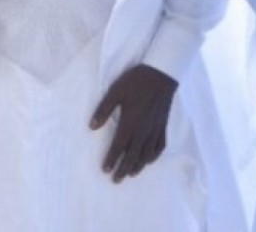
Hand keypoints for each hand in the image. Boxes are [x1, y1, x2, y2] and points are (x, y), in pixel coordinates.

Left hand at [89, 64, 178, 182]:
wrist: (161, 74)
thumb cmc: (136, 82)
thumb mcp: (115, 92)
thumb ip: (103, 110)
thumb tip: (91, 127)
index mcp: (129, 123)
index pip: (118, 147)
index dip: (112, 160)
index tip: (105, 171)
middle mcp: (143, 130)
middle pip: (132, 156)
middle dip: (123, 169)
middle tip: (116, 181)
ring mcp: (155, 129)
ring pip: (146, 154)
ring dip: (138, 166)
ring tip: (130, 174)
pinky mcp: (163, 126)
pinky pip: (159, 146)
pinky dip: (154, 156)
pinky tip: (149, 160)